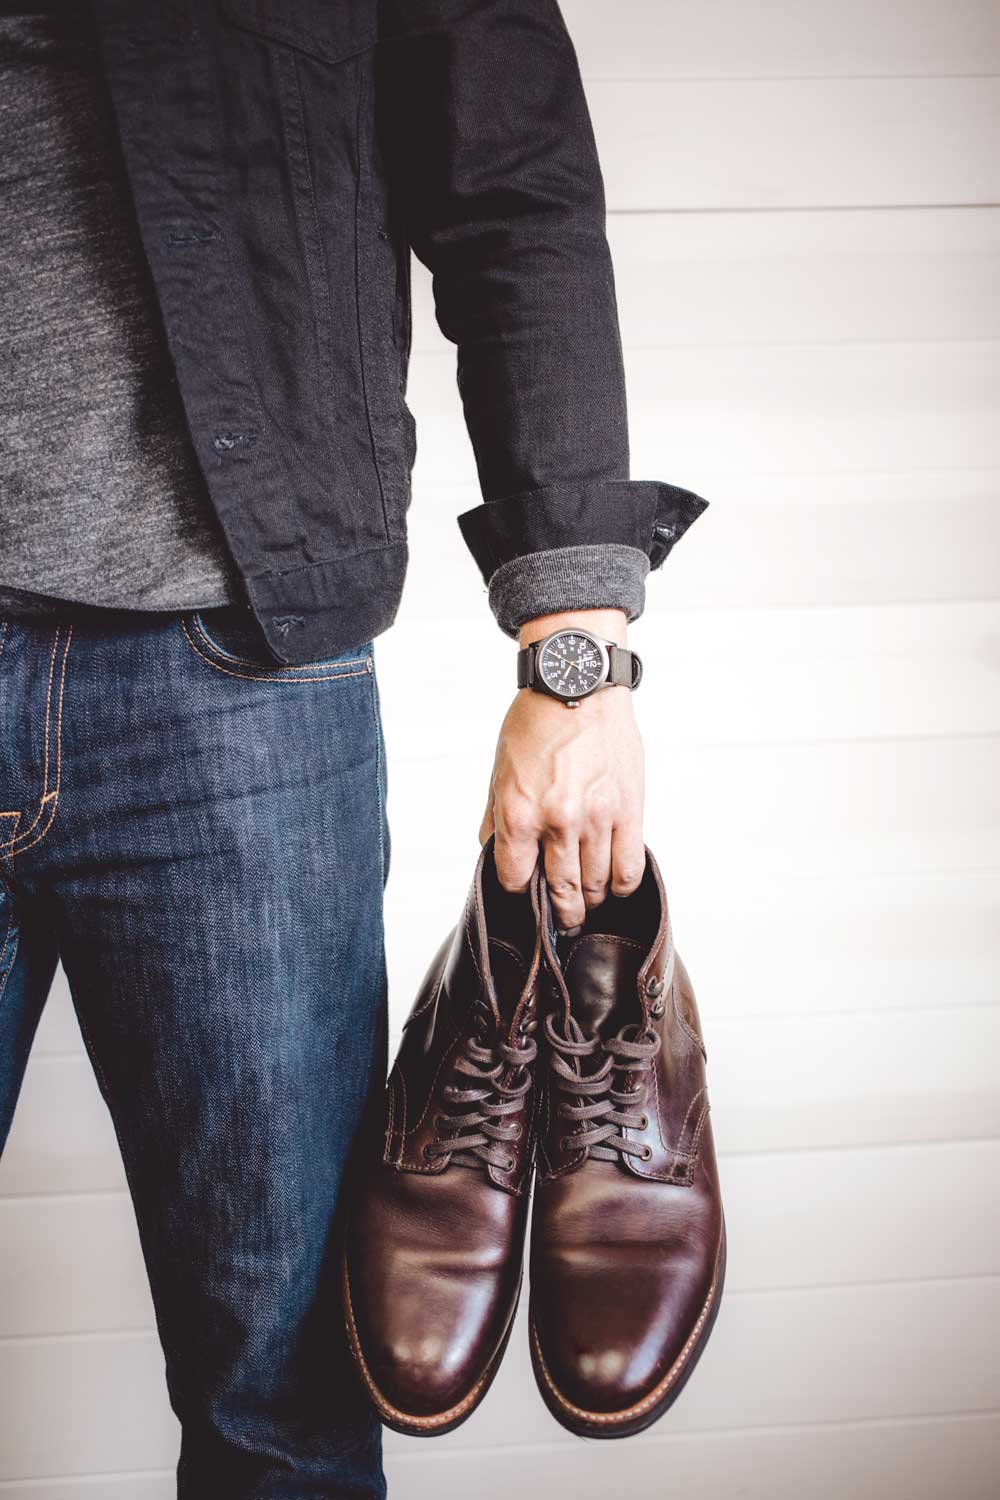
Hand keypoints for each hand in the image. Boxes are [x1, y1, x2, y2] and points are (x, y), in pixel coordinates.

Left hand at [479, 609, 645, 932]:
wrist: (579, 684)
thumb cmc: (537, 721)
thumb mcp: (501, 768)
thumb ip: (495, 817)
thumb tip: (493, 852)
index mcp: (519, 811)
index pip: (516, 879)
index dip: (518, 892)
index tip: (525, 893)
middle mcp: (558, 821)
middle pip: (561, 891)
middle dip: (560, 913)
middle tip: (562, 922)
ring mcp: (596, 818)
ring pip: (596, 884)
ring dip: (590, 901)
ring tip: (587, 903)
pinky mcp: (628, 811)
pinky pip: (628, 867)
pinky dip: (620, 886)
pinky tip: (613, 887)